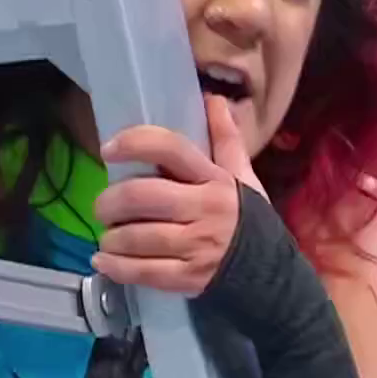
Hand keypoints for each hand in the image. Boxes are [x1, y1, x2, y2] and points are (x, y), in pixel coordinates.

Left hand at [90, 95, 269, 294]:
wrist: (273, 276)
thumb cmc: (249, 221)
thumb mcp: (242, 178)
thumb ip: (226, 139)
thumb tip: (214, 99)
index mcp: (215, 179)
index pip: (171, 148)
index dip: (134, 143)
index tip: (108, 150)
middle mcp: (204, 209)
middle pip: (142, 196)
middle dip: (110, 201)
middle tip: (103, 207)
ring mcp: (197, 246)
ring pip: (137, 236)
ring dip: (111, 237)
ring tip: (108, 236)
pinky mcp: (189, 278)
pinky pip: (143, 272)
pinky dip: (116, 267)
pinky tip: (103, 262)